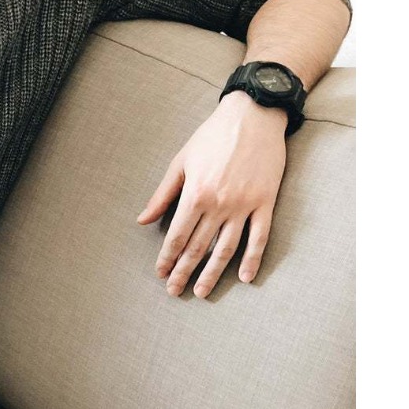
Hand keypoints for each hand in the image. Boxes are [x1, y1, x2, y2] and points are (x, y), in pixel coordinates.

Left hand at [136, 92, 288, 296]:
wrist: (253, 115)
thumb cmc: (212, 137)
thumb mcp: (181, 162)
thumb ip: (162, 194)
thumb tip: (142, 220)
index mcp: (196, 194)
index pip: (178, 236)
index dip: (167, 258)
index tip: (160, 273)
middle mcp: (219, 204)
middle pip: (199, 247)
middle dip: (184, 272)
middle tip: (174, 292)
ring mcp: (244, 205)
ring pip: (227, 248)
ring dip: (213, 273)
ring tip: (202, 292)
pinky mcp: (266, 202)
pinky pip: (259, 237)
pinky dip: (253, 259)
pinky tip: (245, 278)